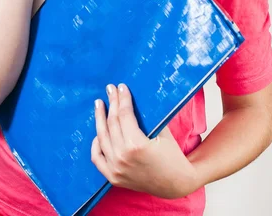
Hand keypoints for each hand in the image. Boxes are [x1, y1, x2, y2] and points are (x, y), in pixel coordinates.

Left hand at [91, 83, 198, 198]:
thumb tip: (133, 97)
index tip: (121, 86)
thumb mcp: (162, 132)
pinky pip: (97, 157)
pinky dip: (96, 143)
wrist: (176, 184)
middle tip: (110, 89)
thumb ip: (147, 116)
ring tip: (99, 104)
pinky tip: (98, 131)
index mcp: (136, 145)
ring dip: (99, 118)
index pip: (124, 115)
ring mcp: (115, 169)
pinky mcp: (113, 177)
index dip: (122, 98)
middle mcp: (122, 157)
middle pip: (112, 123)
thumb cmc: (172, 155)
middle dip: (111, 103)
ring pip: (102, 137)